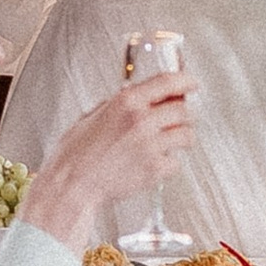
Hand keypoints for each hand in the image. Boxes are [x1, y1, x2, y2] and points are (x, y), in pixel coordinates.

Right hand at [19, 71, 190, 252]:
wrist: (72, 184)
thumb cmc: (76, 152)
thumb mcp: (94, 115)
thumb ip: (120, 105)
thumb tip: (140, 99)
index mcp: (127, 101)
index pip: (168, 82)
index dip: (186, 81)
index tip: (192, 83)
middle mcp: (142, 120)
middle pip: (183, 110)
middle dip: (182, 114)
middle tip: (177, 119)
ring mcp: (151, 145)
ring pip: (186, 135)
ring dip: (181, 137)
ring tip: (169, 142)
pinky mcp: (155, 169)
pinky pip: (176, 162)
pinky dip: (169, 163)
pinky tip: (155, 162)